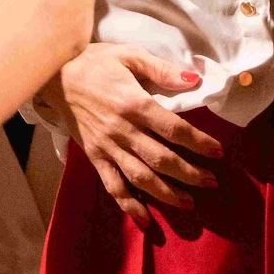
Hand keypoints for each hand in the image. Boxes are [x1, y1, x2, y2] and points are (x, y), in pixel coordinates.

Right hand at [40, 42, 221, 228]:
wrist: (55, 75)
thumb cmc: (97, 62)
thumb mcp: (131, 55)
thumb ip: (163, 70)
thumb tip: (195, 80)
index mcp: (134, 103)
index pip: (174, 129)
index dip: (199, 143)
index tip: (218, 152)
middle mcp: (122, 130)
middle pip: (161, 159)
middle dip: (189, 174)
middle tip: (211, 183)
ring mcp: (107, 146)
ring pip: (140, 178)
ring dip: (166, 194)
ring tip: (188, 203)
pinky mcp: (94, 156)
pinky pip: (112, 185)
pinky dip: (128, 205)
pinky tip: (145, 219)